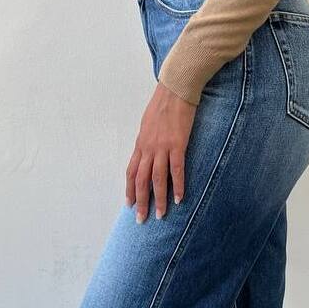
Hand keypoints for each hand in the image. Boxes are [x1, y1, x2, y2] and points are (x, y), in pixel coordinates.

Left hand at [125, 81, 196, 222]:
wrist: (175, 88)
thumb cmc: (164, 102)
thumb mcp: (149, 122)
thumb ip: (148, 138)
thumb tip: (148, 148)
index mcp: (141, 143)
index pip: (131, 171)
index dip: (130, 189)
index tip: (130, 204)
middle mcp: (148, 148)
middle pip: (141, 180)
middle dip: (141, 201)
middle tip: (141, 219)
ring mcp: (162, 147)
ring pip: (157, 179)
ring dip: (158, 199)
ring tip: (160, 215)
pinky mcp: (177, 144)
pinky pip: (176, 170)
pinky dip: (177, 186)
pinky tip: (178, 199)